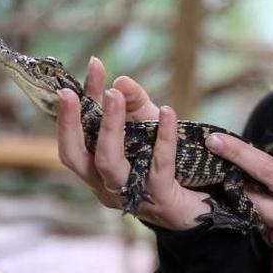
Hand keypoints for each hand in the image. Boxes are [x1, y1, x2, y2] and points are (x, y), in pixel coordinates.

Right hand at [54, 57, 210, 229]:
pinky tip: (168, 112)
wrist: (202, 204)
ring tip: (114, 95)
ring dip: (110, 126)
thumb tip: (120, 82)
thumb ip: (134, 102)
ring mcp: (130, 195)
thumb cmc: (167, 164)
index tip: (88, 68)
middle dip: (70, 123)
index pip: (76, 136)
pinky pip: (157, 165)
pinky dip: (162, 136)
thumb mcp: (148, 126)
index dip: (75, 105)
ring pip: (109, 162)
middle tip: (72, 92)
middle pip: (74, 157)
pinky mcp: (159, 199)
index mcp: (95, 169)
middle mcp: (105, 185)